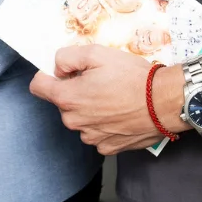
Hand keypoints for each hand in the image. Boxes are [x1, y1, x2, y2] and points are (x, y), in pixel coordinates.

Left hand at [29, 44, 178, 153]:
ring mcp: (92, 138)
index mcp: (68, 98)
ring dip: (90, 107)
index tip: (63, 71)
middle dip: (74, 90)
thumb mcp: (96, 53)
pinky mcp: (108, 148)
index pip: (38, 87)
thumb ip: (67, 57)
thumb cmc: (131, 77)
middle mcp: (75, 122)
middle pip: (62, 102)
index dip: (47, 75)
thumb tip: (57, 67)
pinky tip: (120, 111)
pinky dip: (104, 122)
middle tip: (98, 80)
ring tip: (113, 95)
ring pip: (80, 118)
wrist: (164, 103)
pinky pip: (97, 132)